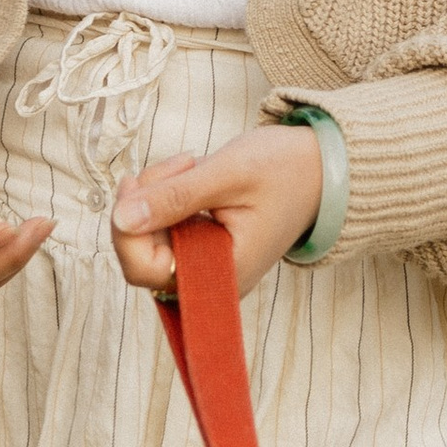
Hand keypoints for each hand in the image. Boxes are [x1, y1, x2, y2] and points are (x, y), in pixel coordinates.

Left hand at [111, 122, 322, 301]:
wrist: (324, 168)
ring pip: (150, 239)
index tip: (136, 182)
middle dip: (143, 205)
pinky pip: (166, 230)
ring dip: (156, 196)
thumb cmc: (286, 170)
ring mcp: (209, 268)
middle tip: (174, 165)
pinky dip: (167, 199)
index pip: (144, 270)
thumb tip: (122, 217)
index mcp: (224, 274)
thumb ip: (174, 197)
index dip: (128, 230)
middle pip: (142, 255)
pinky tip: (190, 176)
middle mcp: (214, 282)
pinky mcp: (205, 250)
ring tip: (190, 165)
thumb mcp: (227, 174)